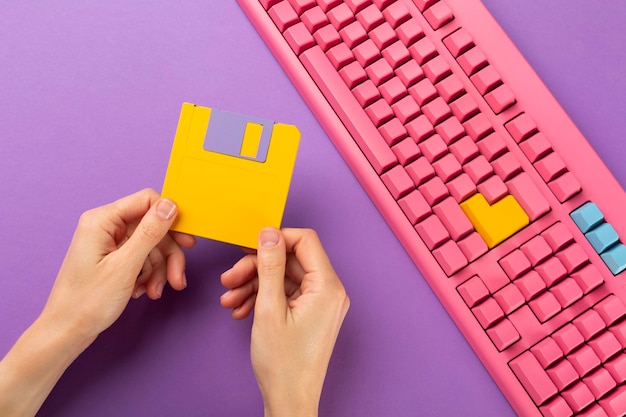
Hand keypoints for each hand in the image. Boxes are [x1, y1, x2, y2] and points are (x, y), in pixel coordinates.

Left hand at [0, 189, 195, 416]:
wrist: (66, 332)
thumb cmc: (87, 302)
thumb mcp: (125, 266)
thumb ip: (149, 233)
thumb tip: (170, 205)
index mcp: (102, 220)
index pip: (148, 201)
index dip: (171, 219)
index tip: (187, 242)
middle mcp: (105, 226)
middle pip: (153, 227)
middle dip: (168, 254)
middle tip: (177, 278)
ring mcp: (108, 242)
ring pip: (151, 245)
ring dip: (159, 269)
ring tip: (155, 291)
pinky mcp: (112, 257)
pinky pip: (142, 257)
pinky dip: (148, 274)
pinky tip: (143, 290)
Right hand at [220, 228, 349, 416]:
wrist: (289, 401)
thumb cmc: (283, 364)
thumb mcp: (269, 309)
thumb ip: (269, 266)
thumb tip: (269, 233)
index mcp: (327, 287)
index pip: (305, 241)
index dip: (276, 239)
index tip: (249, 246)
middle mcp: (329, 292)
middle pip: (290, 260)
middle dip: (256, 267)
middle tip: (229, 278)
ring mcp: (320, 303)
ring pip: (284, 277)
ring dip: (254, 284)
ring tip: (229, 299)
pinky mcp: (310, 313)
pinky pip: (285, 294)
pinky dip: (263, 298)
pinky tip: (241, 309)